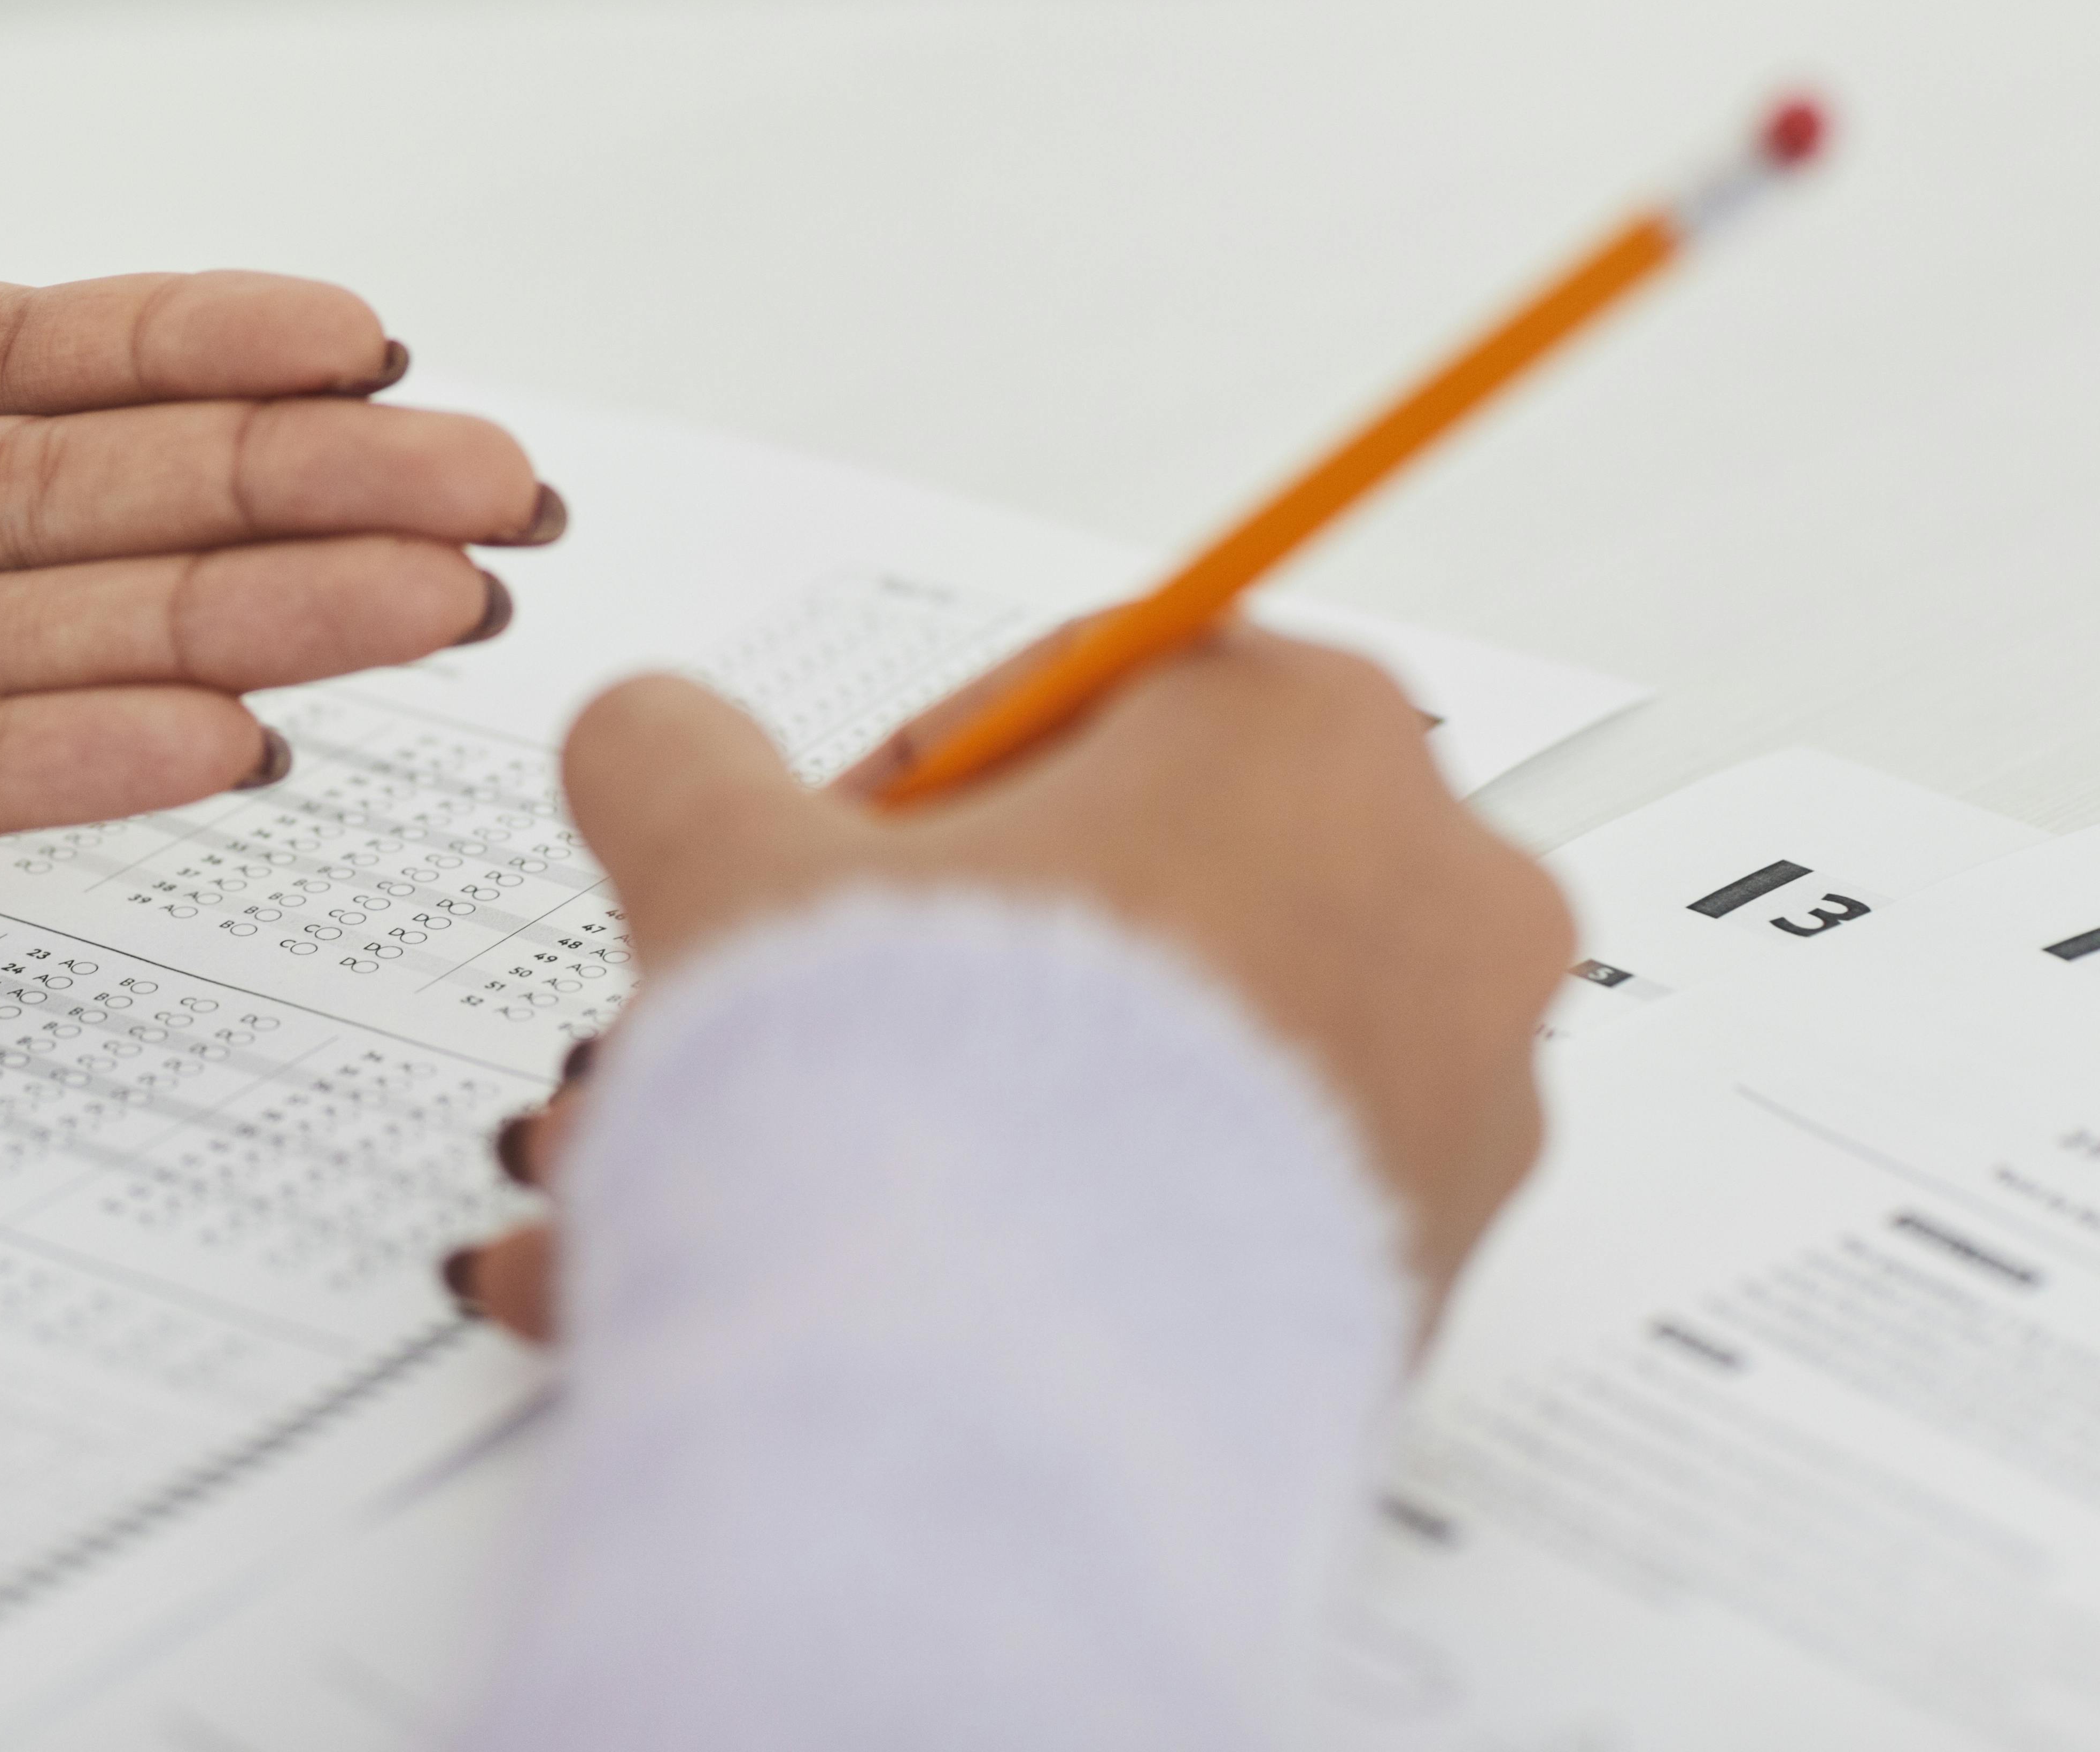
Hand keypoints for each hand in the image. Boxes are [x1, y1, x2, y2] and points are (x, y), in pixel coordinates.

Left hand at [0, 86, 553, 946]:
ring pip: (8, 650)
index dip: (196, 353)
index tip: (377, 349)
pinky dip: (25, 763)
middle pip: (66, 513)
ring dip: (227, 635)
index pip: (10, 360)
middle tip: (501, 511)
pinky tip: (197, 738)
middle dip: (293, 506)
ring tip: (427, 624)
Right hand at [450, 630, 1572, 1336]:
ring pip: (1156, 1069)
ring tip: (779, 1180)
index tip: (815, 877)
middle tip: (781, 1036)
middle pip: (1129, 894)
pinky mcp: (1424, 1278)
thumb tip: (653, 738)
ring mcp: (1461, 1102)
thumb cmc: (928, 1101)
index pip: (1086, 704)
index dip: (906, 797)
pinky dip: (1062, 1227)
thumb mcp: (735, 865)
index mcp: (1313, 735)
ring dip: (960, 1109)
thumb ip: (676, 758)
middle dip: (922, 977)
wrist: (1010, 1410)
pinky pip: (1214, 1211)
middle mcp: (1439, 901)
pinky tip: (887, 1277)